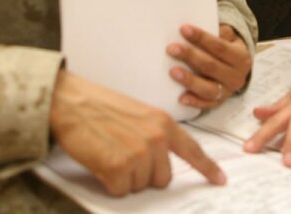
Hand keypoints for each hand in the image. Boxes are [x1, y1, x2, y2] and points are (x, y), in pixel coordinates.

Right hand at [49, 70, 225, 195]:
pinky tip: (100, 161)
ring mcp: (137, 153)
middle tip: (123, 154)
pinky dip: (108, 182)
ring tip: (109, 152)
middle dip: (144, 174)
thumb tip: (161, 161)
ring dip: (124, 177)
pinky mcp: (118, 167)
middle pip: (163, 178)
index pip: (192, 150)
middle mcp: (155, 138)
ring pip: (140, 186)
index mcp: (162, 123)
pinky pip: (120, 190)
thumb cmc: (99, 106)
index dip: (207, 167)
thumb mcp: (138, 114)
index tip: (219, 180)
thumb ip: (154, 135)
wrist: (70, 101)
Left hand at [168, 24, 251, 108]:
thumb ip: (218, 31)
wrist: (237, 68)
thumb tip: (196, 29)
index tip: (184, 29)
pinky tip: (181, 97)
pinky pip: (206, 105)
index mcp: (240, 57)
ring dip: (190, 80)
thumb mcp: (228, 36)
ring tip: (173, 71)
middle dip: (190, 56)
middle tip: (171, 48)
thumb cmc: (226, 47)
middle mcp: (236, 76)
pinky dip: (194, 102)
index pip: (219, 47)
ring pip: (209, 88)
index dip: (201, 38)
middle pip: (211, 66)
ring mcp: (228, 92)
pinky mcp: (218, 103)